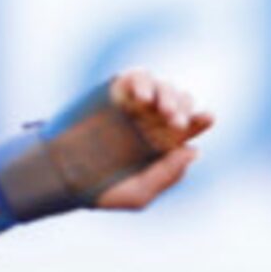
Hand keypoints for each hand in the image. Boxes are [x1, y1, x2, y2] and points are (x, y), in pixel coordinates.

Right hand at [92, 70, 215, 211]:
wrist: (63, 177)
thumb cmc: (103, 190)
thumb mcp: (138, 194)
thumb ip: (167, 175)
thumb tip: (193, 151)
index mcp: (163, 143)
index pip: (190, 125)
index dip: (201, 119)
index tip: (207, 118)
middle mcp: (152, 120)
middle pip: (179, 101)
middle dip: (183, 106)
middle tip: (176, 121)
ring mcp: (134, 105)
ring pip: (162, 86)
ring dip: (168, 93)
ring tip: (162, 111)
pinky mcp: (115, 92)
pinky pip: (136, 76)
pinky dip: (143, 81)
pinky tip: (142, 97)